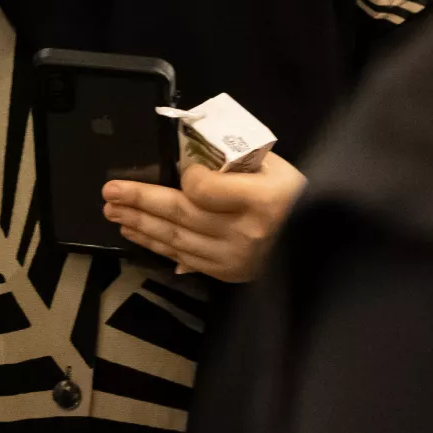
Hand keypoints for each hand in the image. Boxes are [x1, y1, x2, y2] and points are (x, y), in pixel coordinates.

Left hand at [102, 153, 307, 283]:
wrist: (323, 244)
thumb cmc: (296, 196)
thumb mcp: (273, 167)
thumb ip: (234, 160)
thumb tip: (191, 158)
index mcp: (260, 200)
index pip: (206, 190)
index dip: (187, 179)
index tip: (179, 170)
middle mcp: (243, 233)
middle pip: (182, 215)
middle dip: (141, 202)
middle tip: (109, 192)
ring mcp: (233, 258)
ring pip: (176, 240)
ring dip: (141, 225)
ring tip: (113, 212)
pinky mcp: (228, 274)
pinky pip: (184, 259)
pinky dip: (157, 245)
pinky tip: (136, 233)